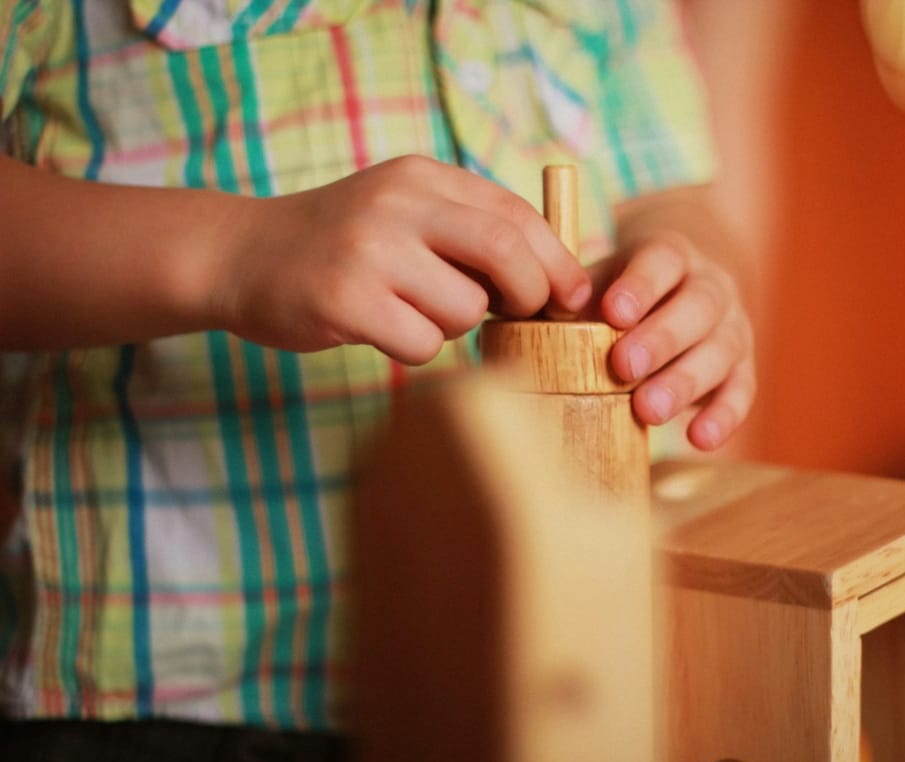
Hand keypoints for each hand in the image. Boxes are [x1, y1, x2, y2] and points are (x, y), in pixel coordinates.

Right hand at [218, 156, 590, 363]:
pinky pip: (423, 343)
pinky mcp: (345, 299)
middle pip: (505, 254)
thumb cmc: (341, 244)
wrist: (239, 254)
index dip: (557, 261)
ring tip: (411, 310)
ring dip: (454, 326)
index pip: (517, 215)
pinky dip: (417, 348)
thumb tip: (557, 277)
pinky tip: (382, 329)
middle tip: (521, 316)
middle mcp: (398, 203)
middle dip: (529, 295)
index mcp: (423, 177)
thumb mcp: (404, 209)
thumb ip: (469, 228)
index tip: (572, 297)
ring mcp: (369, 250)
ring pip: (465, 309)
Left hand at [596, 230, 755, 450]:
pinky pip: (743, 391)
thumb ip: (575, 296)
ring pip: (721, 350)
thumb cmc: (627, 292)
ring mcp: (734, 327)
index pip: (662, 260)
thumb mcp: (603, 280)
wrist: (685, 288)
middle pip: (697, 307)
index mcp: (672, 255)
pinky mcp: (744, 367)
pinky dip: (724, 415)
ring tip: (648, 411)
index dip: (641, 285)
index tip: (614, 311)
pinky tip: (700, 438)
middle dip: (661, 338)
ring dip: (685, 381)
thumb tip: (530, 313)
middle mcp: (711, 287)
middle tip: (624, 367)